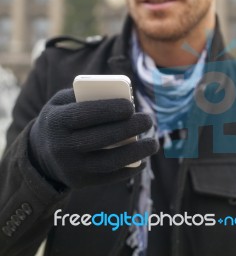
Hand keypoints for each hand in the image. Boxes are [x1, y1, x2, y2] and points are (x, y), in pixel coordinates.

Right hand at [29, 89, 157, 187]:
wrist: (40, 153)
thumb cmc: (60, 119)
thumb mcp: (60, 102)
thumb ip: (84, 95)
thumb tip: (119, 96)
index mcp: (56, 121)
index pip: (84, 115)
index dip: (109, 110)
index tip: (130, 106)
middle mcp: (61, 146)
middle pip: (101, 138)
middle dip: (129, 129)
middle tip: (148, 120)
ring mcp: (70, 167)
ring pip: (109, 162)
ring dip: (135, 153)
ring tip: (153, 143)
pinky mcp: (80, 182)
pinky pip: (108, 177)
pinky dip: (129, 170)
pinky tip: (143, 161)